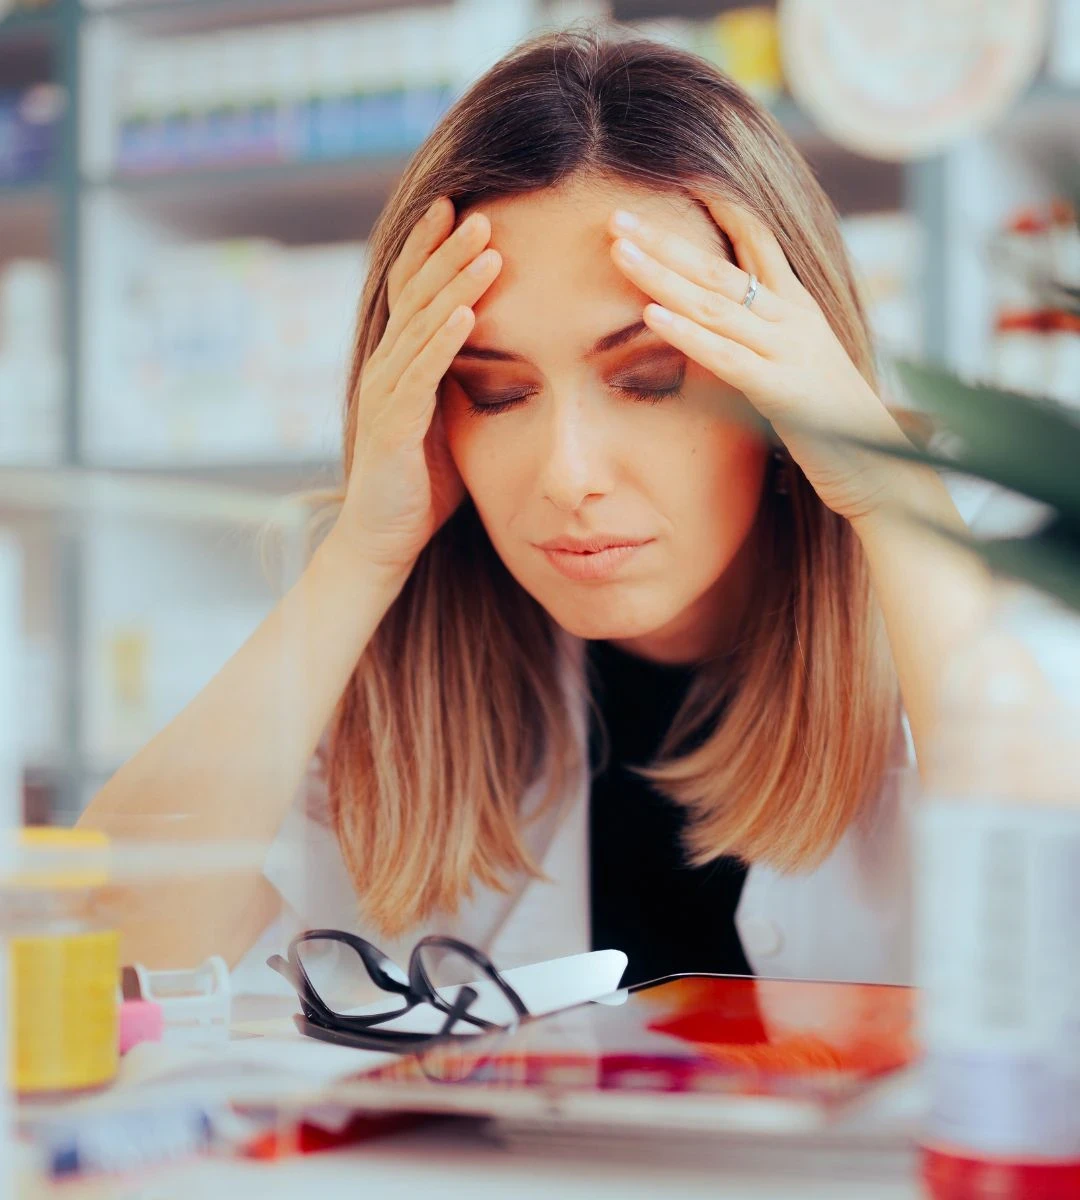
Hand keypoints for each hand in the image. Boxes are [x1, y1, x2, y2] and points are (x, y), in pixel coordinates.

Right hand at [337, 198, 500, 580]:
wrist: (382, 539)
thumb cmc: (421, 483)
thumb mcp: (449, 420)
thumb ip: (464, 382)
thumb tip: (506, 353)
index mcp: (400, 363)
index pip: (413, 292)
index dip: (432, 249)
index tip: (460, 207)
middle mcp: (386, 368)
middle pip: (416, 296)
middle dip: (447, 251)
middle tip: (479, 210)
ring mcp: (386, 395)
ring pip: (422, 327)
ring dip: (454, 285)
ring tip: (486, 248)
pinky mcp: (393, 427)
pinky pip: (420, 376)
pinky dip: (443, 342)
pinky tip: (467, 314)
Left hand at [607, 196, 906, 523]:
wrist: (882, 467)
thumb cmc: (835, 422)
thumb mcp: (800, 364)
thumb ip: (768, 338)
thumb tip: (730, 324)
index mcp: (799, 308)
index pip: (758, 242)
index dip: (721, 209)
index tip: (678, 182)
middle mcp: (794, 319)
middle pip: (719, 269)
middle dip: (666, 241)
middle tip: (618, 217)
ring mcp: (789, 351)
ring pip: (714, 305)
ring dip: (663, 277)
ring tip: (620, 252)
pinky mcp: (781, 390)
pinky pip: (725, 356)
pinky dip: (687, 334)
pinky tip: (651, 316)